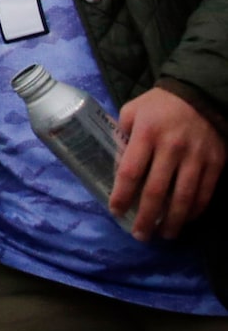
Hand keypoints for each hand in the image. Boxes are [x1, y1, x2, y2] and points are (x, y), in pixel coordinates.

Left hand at [110, 86, 223, 240]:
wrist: (198, 95)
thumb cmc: (158, 106)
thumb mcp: (131, 113)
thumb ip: (122, 138)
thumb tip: (115, 169)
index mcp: (146, 134)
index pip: (130, 172)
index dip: (122, 195)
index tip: (115, 211)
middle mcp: (172, 147)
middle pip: (156, 191)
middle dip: (146, 217)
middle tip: (139, 235)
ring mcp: (196, 157)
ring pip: (184, 197)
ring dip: (173, 221)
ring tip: (163, 234)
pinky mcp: (216, 162)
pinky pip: (205, 192)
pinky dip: (196, 210)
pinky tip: (186, 220)